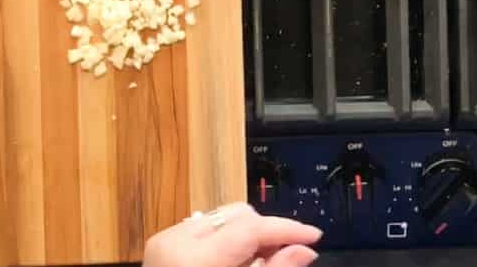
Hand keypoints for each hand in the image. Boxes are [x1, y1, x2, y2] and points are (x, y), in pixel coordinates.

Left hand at [143, 202, 321, 266]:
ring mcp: (166, 239)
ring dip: (247, 236)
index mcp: (194, 258)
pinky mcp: (162, 244)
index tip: (314, 236)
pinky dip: (226, 241)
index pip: (251, 227)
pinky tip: (235, 262)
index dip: (288, 229)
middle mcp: (176, 240)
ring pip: (223, 217)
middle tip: (286, 256)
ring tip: (260, 262)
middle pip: (239, 215)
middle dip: (266, 233)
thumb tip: (305, 250)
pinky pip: (205, 228)